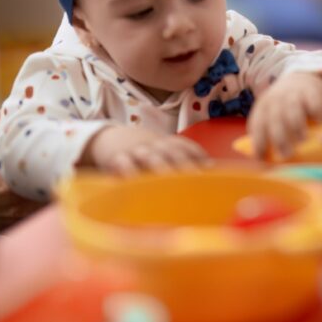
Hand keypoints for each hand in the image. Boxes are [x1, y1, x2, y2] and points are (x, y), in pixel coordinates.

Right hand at [81, 125, 211, 174]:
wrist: (110, 138)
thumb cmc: (145, 152)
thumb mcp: (163, 151)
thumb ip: (184, 159)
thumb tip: (212, 170)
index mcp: (168, 143)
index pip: (187, 147)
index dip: (198, 156)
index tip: (210, 168)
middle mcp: (155, 145)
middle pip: (172, 152)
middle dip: (185, 164)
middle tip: (195, 179)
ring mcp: (137, 151)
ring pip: (151, 157)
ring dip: (161, 168)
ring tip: (171, 182)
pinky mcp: (117, 159)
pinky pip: (123, 164)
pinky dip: (129, 172)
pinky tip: (136, 183)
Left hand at [247, 71, 321, 158]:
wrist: (299, 83)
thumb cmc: (282, 110)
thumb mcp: (270, 117)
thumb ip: (266, 136)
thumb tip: (262, 166)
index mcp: (262, 108)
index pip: (257, 126)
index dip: (258, 142)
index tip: (263, 158)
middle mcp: (276, 100)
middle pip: (275, 120)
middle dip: (279, 138)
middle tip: (287, 155)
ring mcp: (294, 96)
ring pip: (293, 110)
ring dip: (297, 126)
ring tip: (303, 141)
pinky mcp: (311, 94)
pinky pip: (313, 104)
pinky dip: (317, 115)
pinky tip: (320, 126)